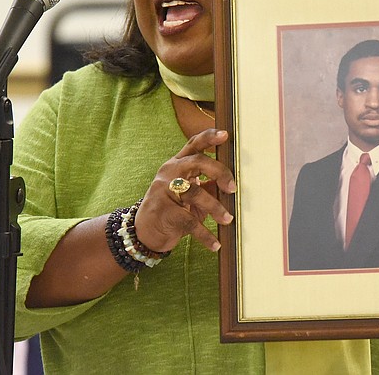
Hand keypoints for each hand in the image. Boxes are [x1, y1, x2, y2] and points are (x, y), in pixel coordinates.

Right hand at [135, 128, 235, 252]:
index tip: (225, 134)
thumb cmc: (174, 210)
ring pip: (194, 192)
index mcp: (177, 164)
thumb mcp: (192, 195)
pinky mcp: (163, 213)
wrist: (144, 233)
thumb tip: (234, 184)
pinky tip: (215, 243)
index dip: (209, 137)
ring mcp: (163, 191)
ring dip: (215, 207)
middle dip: (219, 172)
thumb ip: (209, 186)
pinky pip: (188, 222)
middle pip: (196, 162)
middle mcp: (169, 173)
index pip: (193, 145)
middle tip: (233, 188)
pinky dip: (205, 234)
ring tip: (228, 220)